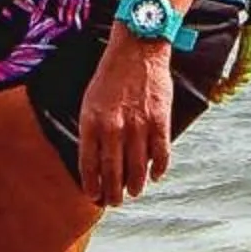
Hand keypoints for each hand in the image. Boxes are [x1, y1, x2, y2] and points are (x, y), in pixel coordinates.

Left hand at [76, 36, 175, 208]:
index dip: (92, 186)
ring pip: (137, 168)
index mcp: (92, 121)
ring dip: (135, 186)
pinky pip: (161, 154)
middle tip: (114, 203)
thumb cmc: (111, 75)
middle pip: (113, 172)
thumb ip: (92, 130)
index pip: (89, 165)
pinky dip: (159, 169)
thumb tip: (95, 161)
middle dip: (113, 193)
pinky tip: (156, 176)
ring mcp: (138, 125)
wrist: (137, 48)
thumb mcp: (90, 100)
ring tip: (134, 193)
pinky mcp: (160, 120)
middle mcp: (114, 127)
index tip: (94, 197)